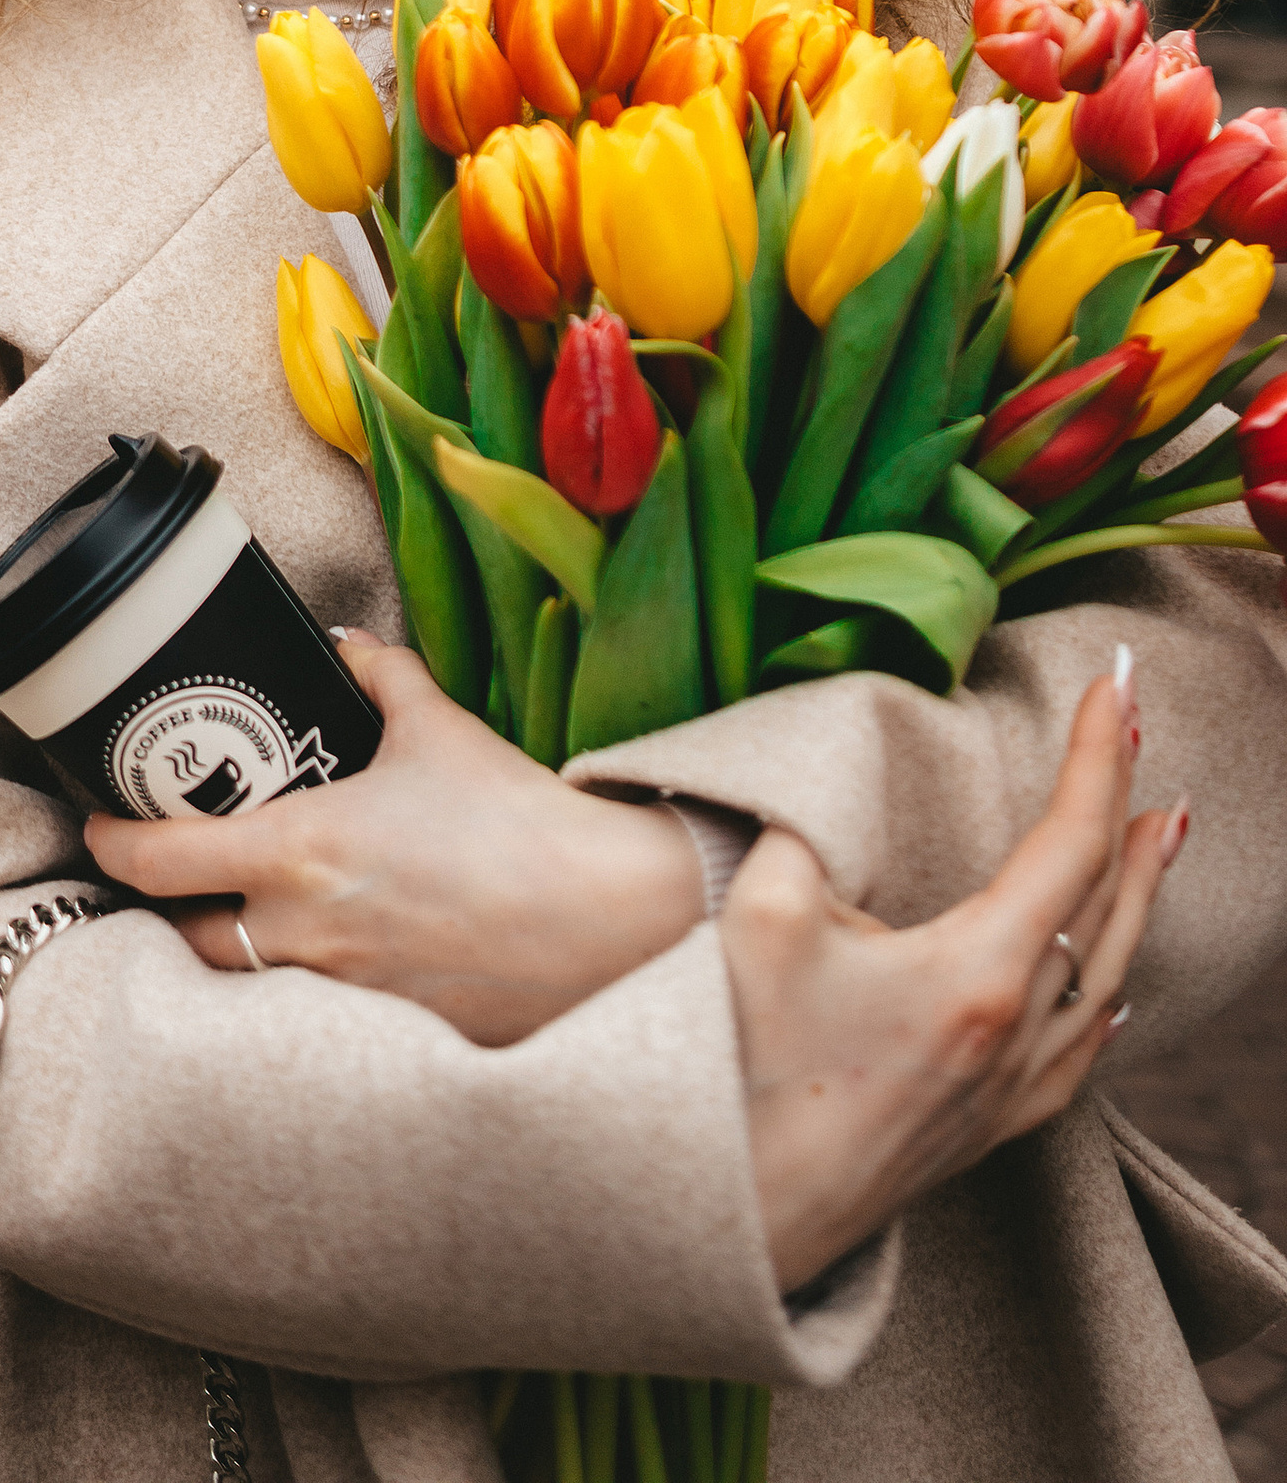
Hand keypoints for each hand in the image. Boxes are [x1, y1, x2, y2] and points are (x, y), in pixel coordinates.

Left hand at [84, 630, 703, 1044]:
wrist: (610, 917)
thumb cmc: (518, 821)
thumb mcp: (439, 728)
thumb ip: (379, 679)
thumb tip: (345, 645)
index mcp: (298, 852)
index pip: (159, 861)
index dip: (110, 845)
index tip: (98, 828)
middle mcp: (302, 933)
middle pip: (185, 938)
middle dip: (167, 911)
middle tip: (169, 876)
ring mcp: (341, 996)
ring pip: (244, 986)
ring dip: (230, 953)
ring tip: (238, 919)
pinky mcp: (387, 1036)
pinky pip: (312, 1020)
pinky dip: (300, 994)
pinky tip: (323, 966)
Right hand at [725, 662, 1178, 1295]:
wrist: (736, 1214)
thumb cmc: (743, 1068)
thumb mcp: (763, 918)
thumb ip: (809, 837)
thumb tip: (831, 803)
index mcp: (980, 973)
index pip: (1068, 840)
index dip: (1097, 753)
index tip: (1116, 681)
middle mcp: (1018, 1034)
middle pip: (1106, 902)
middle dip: (1125, 800)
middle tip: (1139, 721)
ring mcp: (1008, 1091)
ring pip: (1110, 976)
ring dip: (1138, 892)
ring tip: (1158, 829)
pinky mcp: (984, 1132)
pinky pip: (1081, 1056)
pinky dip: (1109, 999)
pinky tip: (1117, 997)